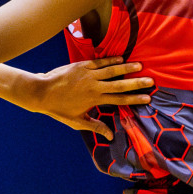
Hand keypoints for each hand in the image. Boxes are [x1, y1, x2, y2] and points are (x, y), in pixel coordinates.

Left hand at [38, 56, 152, 137]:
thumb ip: (95, 127)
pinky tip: (121, 58)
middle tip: (151, 81)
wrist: (41, 92)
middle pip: (120, 84)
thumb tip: (111, 135)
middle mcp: (94, 86)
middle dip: (136, 83)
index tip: (148, 98)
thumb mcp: (77, 121)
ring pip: (112, 70)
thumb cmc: (58, 109)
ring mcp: (88, 74)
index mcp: (95, 100)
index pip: (119, 99)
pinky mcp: (81, 65)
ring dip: (127, 67)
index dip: (135, 98)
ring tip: (140, 65)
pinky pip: (100, 62)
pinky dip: (111, 60)